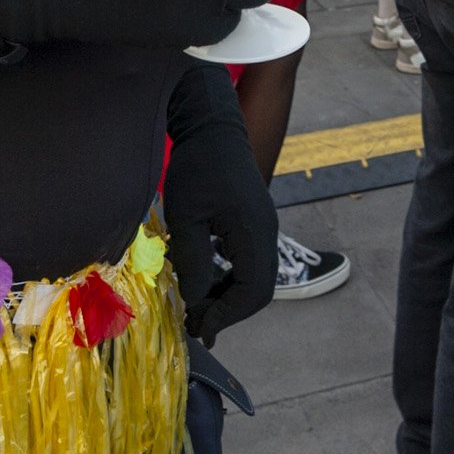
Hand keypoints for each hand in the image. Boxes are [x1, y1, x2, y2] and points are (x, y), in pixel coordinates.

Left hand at [164, 64, 278, 341]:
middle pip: (260, 290)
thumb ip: (193, 261)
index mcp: (253, 233)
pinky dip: (230, 280)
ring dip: (229, 297)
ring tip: (196, 306)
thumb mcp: (186, 216)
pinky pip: (250, 263)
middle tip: (197, 323)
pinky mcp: (254, 223)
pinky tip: (205, 282)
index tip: (198, 324)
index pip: (252, 291)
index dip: (227, 314)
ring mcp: (263, 228)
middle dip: (229, 312)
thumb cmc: (196, 168)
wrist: (212, 129)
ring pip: (256, 279)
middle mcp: (266, 233)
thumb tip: (196, 301)